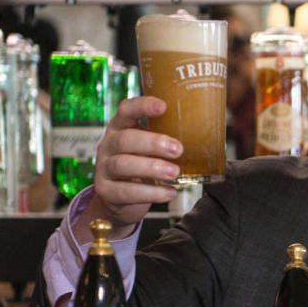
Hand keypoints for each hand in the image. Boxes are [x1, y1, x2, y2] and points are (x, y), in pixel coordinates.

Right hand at [74, 96, 181, 242]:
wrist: (119, 201)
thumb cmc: (140, 167)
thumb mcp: (149, 150)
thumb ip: (164, 141)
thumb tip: (204, 139)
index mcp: (121, 128)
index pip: (126, 110)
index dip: (143, 106)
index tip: (163, 106)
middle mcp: (109, 145)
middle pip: (126, 139)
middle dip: (153, 143)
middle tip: (178, 149)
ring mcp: (104, 168)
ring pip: (123, 164)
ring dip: (152, 168)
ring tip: (174, 173)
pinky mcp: (105, 191)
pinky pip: (126, 191)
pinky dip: (151, 193)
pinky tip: (169, 193)